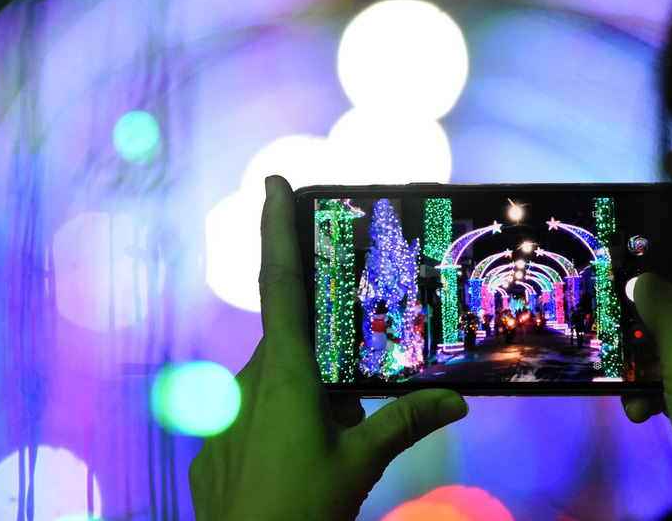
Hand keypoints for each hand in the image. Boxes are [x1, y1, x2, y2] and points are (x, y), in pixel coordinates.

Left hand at [189, 175, 468, 520]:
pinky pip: (255, 419)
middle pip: (293, 347)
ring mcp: (225, 414)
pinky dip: (283, 430)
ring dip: (308, 403)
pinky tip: (297, 467)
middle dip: (324, 364)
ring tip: (331, 448)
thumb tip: (456, 401)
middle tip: (348, 403)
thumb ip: (404, 424)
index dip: (276, 229)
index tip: (272, 183)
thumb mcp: (360, 464)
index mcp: (285, 374)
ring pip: (277, 386)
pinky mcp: (215, 445)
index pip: (281, 283)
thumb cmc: (300, 510)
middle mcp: (248, 383)